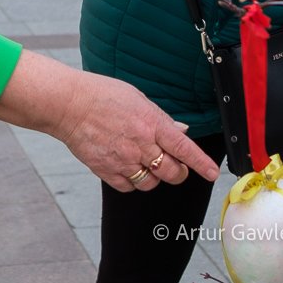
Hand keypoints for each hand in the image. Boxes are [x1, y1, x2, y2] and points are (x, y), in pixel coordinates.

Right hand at [0, 52, 219, 191]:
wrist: (69, 105)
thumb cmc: (103, 96)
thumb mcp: (138, 99)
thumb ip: (161, 119)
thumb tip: (181, 132)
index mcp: (152, 123)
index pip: (184, 148)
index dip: (201, 164)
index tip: (212, 174)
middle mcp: (141, 144)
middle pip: (172, 172)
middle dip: (178, 172)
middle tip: (175, 167)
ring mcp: (124, 159)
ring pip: (152, 183)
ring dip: (154, 177)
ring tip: (144, 162)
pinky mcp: (107, 171)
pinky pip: (129, 187)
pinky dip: (132, 181)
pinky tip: (126, 166)